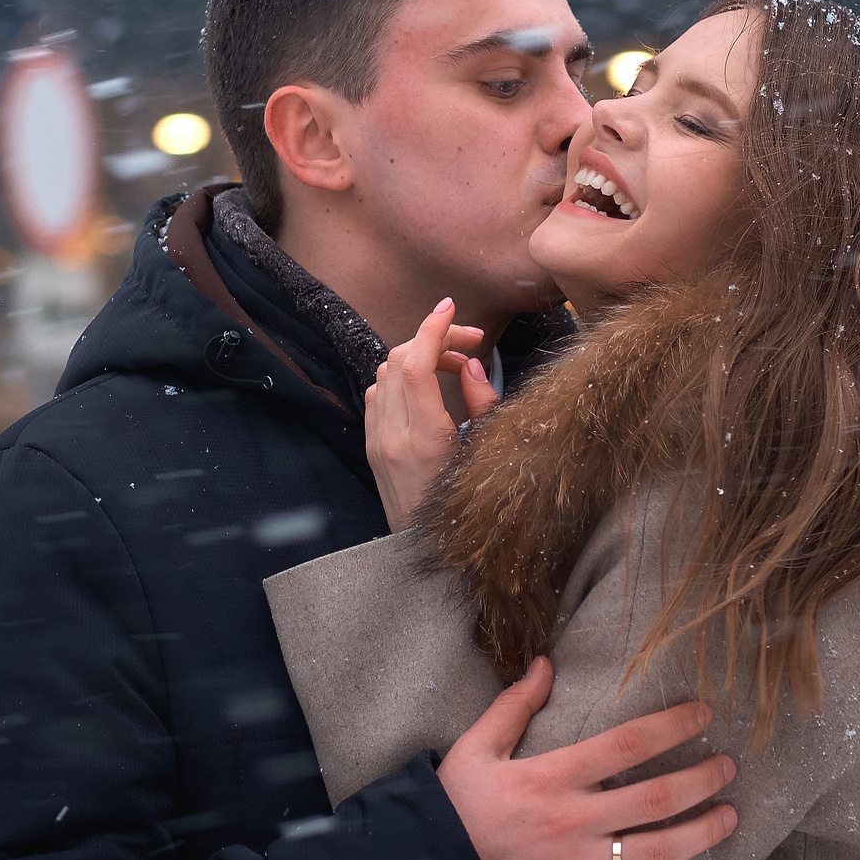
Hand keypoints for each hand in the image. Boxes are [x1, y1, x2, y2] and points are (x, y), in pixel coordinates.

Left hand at [364, 298, 499, 527]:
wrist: (427, 551)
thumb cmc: (469, 507)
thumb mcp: (488, 454)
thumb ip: (481, 404)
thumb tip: (470, 363)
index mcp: (426, 439)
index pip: (416, 364)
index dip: (433, 328)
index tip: (450, 307)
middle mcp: (393, 437)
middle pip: (398, 360)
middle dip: (432, 339)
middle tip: (469, 343)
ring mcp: (377, 442)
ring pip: (384, 373)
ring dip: (416, 356)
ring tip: (451, 365)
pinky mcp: (371, 447)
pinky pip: (376, 394)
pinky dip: (398, 377)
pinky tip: (425, 387)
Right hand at [438, 657, 739, 859]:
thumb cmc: (452, 811)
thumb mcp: (474, 749)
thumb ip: (514, 706)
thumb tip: (546, 664)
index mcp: (552, 777)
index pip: (627, 744)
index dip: (672, 726)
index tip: (703, 715)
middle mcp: (575, 821)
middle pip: (657, 797)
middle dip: (702, 779)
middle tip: (728, 767)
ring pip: (659, 851)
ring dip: (703, 833)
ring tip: (730, 816)